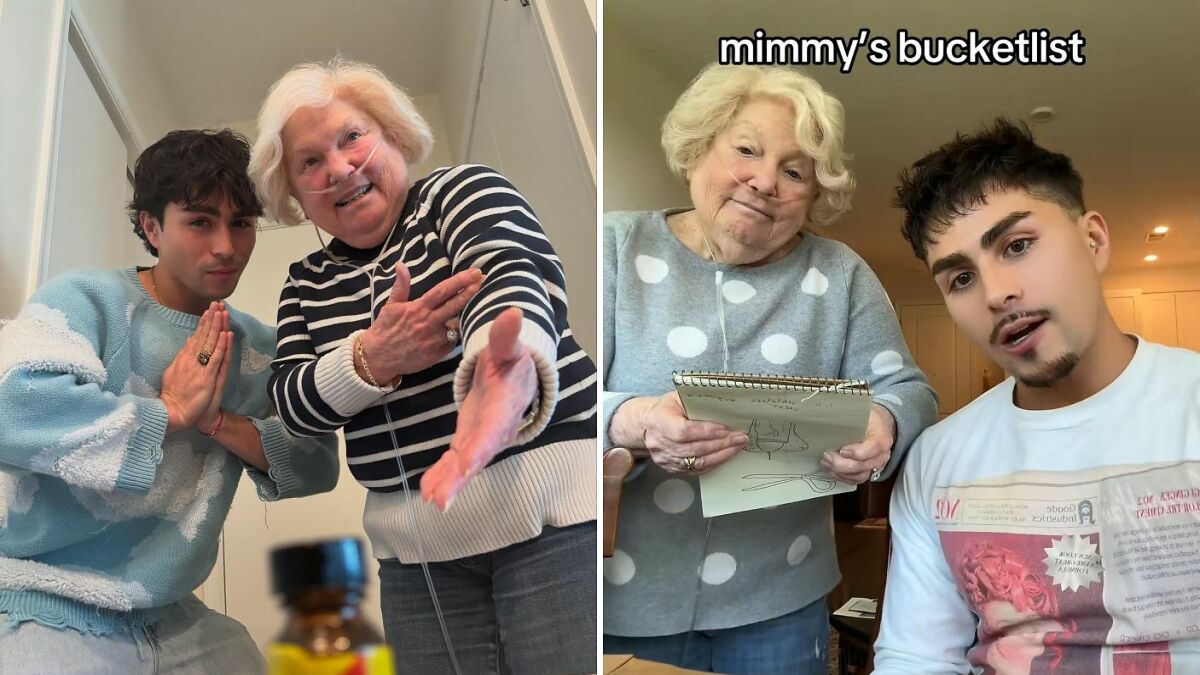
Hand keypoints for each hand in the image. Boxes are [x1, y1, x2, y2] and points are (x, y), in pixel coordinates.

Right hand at [161, 303, 232, 432]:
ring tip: (222, 312)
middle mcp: (191, 360)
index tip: (210, 309)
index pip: (196, 336)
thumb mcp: (175, 372)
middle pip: (203, 336)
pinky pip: (215, 359)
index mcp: (184, 358)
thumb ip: (182, 357)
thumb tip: (188, 341)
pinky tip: (226, 335)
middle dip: (211, 319)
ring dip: (217, 327)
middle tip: (217, 304)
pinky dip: (220, 346)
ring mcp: (199, 368)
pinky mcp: (206, 378)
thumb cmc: (176, 395)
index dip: (204, 323)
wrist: (174, 413)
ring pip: (210, 343)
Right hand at [359, 264, 482, 383]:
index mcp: (418, 309)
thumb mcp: (390, 306)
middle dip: (470, 292)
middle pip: (455, 305)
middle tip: (482, 280)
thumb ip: (401, 286)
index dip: (460, 281)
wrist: (377, 358)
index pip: (443, 291)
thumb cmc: (385, 329)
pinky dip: (451, 337)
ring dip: (461, 318)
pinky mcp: (436, 354)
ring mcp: (433, 340)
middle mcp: (427, 323)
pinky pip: (451, 342)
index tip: (475, 272)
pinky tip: (447, 334)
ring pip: (456, 325)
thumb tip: (401, 265)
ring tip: (462, 312)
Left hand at [421, 308, 536, 510]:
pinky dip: (442, 475)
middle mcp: (495, 429)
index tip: (467, 465)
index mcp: (504, 406)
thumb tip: (513, 313)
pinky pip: (455, 460)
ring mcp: (481, 437)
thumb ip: (505, 335)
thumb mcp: (508, 346)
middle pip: (476, 456)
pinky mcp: (469, 439)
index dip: (480, 448)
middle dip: (459, 478)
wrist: (516, 373)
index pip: (492, 429)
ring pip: (464, 464)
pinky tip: (427, 491)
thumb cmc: (512, 358)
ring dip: (448, 483)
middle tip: (442, 500)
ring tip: (431, 500)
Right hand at [622, 392, 746, 475]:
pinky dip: (713, 464)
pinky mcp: (671, 468)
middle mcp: (660, 443)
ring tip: (737, 447)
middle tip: (740, 438)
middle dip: (722, 444)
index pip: (684, 431)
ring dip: (721, 455)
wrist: (646, 423)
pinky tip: (724, 456)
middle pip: (694, 449)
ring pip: (697, 462)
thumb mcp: (677, 397)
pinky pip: (695, 470)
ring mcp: (664, 458)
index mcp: (659, 421)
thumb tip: (723, 407)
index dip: (707, 432)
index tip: (726, 429)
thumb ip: (696, 402)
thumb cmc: (665, 408)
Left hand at [821, 403, 895, 483]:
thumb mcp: (863, 412)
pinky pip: (856, 480)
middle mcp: (882, 455)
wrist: (880, 426)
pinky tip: (832, 470)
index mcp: (882, 438)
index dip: (856, 452)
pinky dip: (842, 477)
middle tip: (826, 456)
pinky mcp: (869, 472)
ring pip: (859, 476)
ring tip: (825, 463)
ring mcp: (876, 466)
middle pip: (862, 465)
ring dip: (839, 472)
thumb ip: (850, 417)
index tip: (841, 450)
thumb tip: (830, 416)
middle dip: (841, 463)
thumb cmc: (869, 419)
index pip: (872, 448)